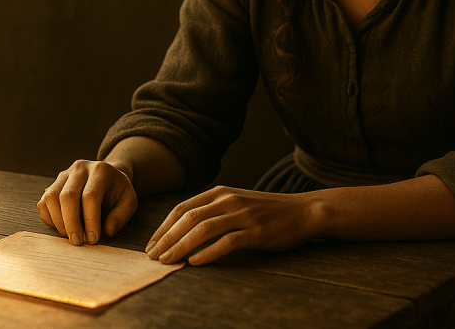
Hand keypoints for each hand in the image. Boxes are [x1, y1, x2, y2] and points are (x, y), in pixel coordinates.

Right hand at [37, 159, 137, 245]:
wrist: (108, 176)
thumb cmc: (118, 191)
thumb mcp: (129, 200)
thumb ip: (122, 215)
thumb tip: (108, 231)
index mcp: (100, 170)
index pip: (90, 195)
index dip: (90, 220)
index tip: (93, 239)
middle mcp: (80, 168)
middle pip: (67, 196)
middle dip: (71, 223)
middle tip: (77, 242)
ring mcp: (64, 175)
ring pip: (51, 198)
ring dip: (58, 222)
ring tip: (70, 236)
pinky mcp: (53, 184)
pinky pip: (43, 202)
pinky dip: (49, 219)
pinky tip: (62, 227)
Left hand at [145, 186, 318, 265]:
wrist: (303, 211)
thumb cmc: (267, 211)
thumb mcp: (236, 203)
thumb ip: (213, 211)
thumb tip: (182, 231)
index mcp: (221, 192)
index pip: (182, 207)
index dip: (163, 226)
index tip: (151, 244)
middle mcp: (229, 200)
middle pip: (188, 218)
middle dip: (167, 238)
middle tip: (153, 256)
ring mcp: (243, 215)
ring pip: (203, 229)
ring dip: (181, 246)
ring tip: (167, 261)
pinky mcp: (256, 232)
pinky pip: (227, 242)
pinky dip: (208, 253)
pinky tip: (195, 262)